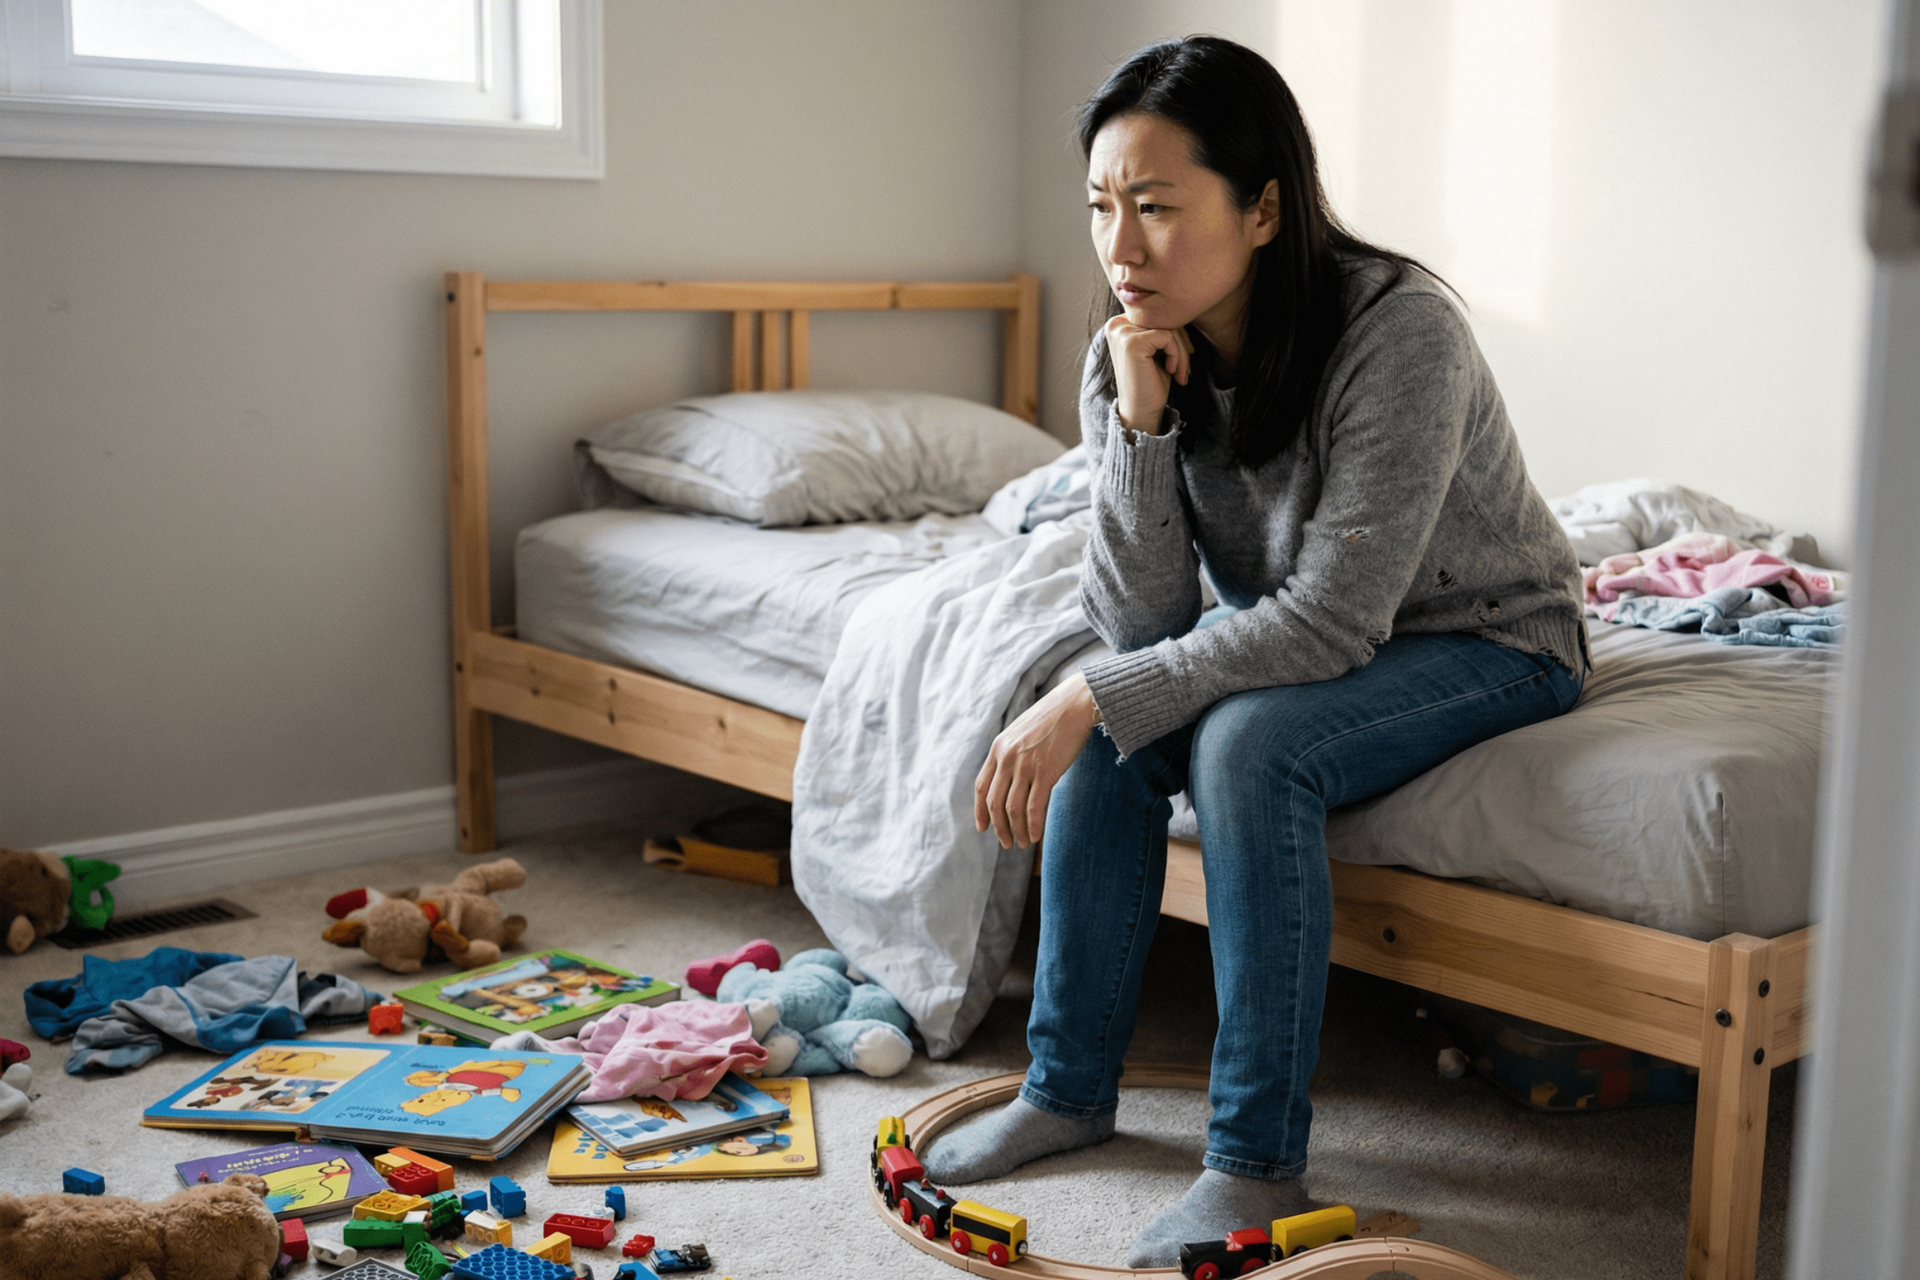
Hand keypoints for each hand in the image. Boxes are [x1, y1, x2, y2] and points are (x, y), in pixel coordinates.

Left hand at [975, 672, 1101, 849]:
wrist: (1075, 704)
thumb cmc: (1053, 718)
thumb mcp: (1021, 732)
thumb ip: (1011, 753)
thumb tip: (1010, 779)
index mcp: (998, 748)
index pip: (981, 787)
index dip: (980, 811)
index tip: (982, 828)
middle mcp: (1007, 757)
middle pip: (995, 802)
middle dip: (998, 828)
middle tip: (1006, 843)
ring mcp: (1025, 765)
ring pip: (1013, 808)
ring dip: (1016, 830)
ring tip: (1022, 843)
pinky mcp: (1046, 771)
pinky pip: (1034, 806)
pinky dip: (1032, 825)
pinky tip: (1035, 836)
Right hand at [1103, 314, 1191, 434]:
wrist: (1141, 412)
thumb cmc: (1151, 382)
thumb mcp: (1157, 349)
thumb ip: (1161, 327)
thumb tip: (1183, 305)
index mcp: (1119, 323)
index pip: (1157, 315)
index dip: (1176, 334)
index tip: (1184, 356)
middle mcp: (1116, 324)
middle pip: (1163, 318)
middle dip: (1181, 343)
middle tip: (1185, 369)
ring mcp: (1121, 332)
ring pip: (1168, 327)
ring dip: (1181, 352)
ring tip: (1180, 373)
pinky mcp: (1131, 342)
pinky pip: (1167, 336)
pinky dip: (1177, 355)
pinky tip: (1172, 371)